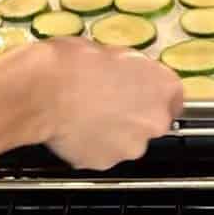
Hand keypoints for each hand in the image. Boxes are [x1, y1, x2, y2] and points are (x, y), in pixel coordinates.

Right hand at [27, 37, 182, 169]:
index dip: (151, 95)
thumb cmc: (72, 62)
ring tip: (84, 115)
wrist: (41, 91)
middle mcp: (155, 121)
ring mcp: (131, 147)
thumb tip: (123, 74)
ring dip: (111, 132)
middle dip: (131, 115)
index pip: (172, 97)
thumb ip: (129, 70)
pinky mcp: (105, 163)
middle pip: (151, 122)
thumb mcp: (110, 51)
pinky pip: (101, 154)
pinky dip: (90, 145)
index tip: (137, 93)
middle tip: (104, 102)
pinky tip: (73, 129)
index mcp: (163, 87)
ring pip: (126, 141)